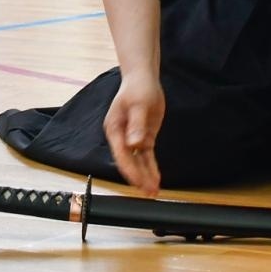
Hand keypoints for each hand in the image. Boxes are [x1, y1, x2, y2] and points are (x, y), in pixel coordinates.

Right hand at [104, 72, 164, 195]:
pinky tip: (155, 179)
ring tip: (153, 191)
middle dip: (138, 177)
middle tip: (149, 191)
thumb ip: (137, 125)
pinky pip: (146, 156)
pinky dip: (151, 168)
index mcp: (114, 128)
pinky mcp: (143, 138)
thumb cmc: (138, 88)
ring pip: (138, 161)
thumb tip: (135, 143)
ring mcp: (132, 138)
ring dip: (145, 176)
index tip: (138, 182)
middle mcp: (121, 136)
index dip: (129, 169)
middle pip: (129, 161)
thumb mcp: (139, 104)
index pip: (121, 153)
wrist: (144, 80)